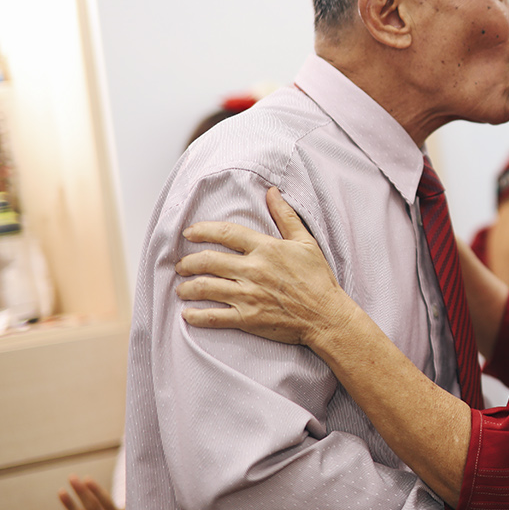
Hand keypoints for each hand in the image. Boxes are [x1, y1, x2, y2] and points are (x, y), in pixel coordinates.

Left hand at [177, 187, 354, 346]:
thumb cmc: (318, 279)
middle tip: (181, 265)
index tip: (188, 233)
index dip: (202, 230)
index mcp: (266, 248)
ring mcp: (248, 295)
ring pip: (205, 287)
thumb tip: (272, 191)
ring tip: (181, 288)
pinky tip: (187, 315)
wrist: (327, 315)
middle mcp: (253, 270)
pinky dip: (196, 316)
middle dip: (187, 262)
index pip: (226, 233)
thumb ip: (286, 216)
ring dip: (187, 287)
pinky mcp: (248, 318)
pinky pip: (213, 317)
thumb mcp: (306, 242)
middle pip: (208, 260)